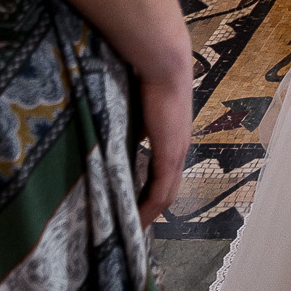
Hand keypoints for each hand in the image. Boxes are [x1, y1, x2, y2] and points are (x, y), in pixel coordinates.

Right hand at [133, 44, 193, 227]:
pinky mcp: (170, 153)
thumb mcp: (134, 106)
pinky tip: (136, 221)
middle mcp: (179, 147)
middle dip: (148, 210)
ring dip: (148, 214)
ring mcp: (177, 151)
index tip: (131, 205)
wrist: (163, 60)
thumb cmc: (144, 74)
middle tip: (129, 227)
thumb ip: (128, 124)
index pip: (163, 173)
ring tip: (130, 230)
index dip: (149, 190)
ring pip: (165, 194)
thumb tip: (112, 134)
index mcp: (172, 136)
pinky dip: (148, 209)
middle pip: (166, 189)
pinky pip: (160, 191)